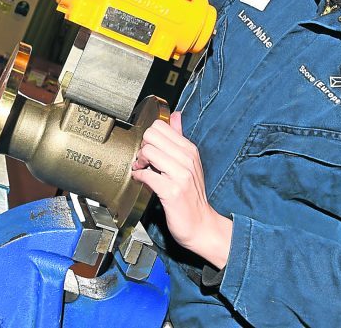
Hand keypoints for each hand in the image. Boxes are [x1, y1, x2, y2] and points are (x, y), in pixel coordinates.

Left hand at [132, 111, 232, 268]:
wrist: (201, 225)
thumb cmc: (192, 196)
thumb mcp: (190, 162)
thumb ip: (180, 138)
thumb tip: (174, 116)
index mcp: (190, 150)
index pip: (161, 126)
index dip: (149, 136)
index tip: (149, 148)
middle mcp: (187, 159)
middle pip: (152, 136)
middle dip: (142, 146)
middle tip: (143, 159)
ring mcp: (180, 175)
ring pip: (148, 152)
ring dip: (139, 162)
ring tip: (141, 169)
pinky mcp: (172, 191)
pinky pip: (147, 175)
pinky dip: (138, 176)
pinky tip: (141, 180)